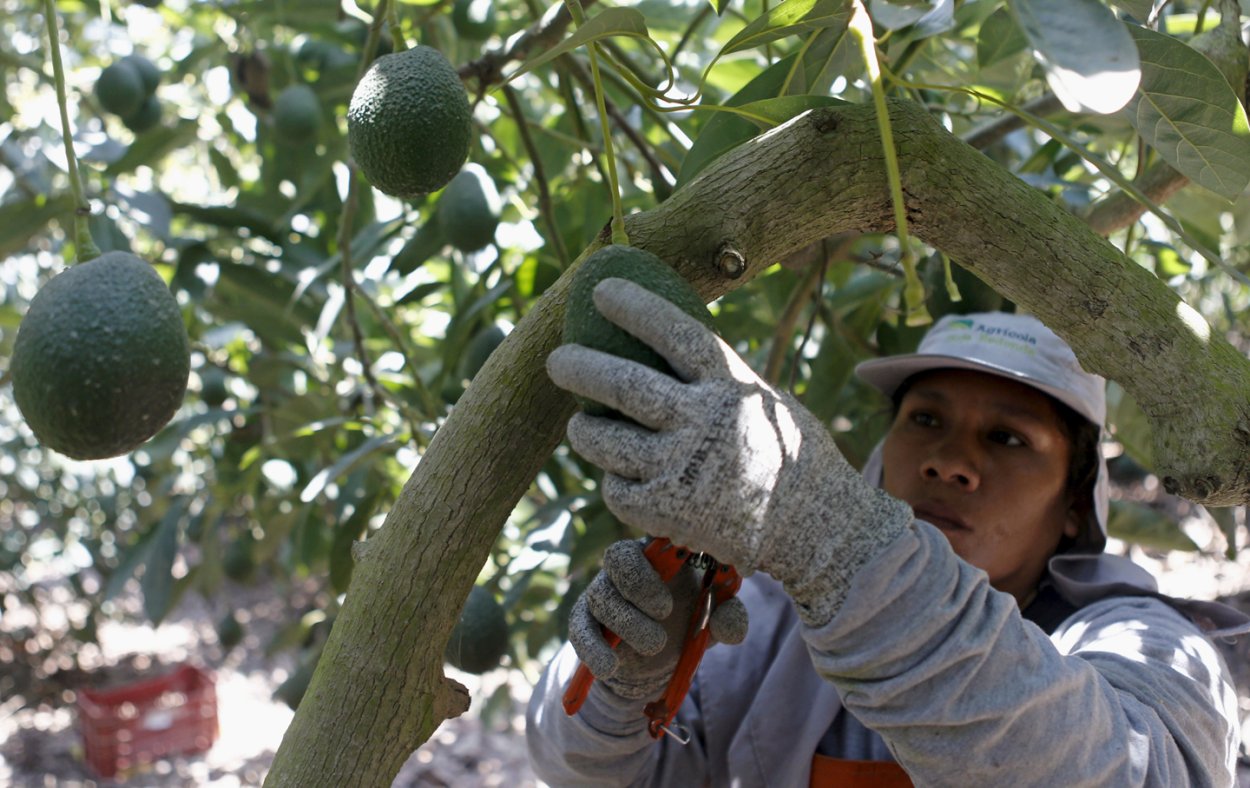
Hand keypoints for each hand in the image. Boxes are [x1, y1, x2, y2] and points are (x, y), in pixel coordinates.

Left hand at [548, 278, 911, 625]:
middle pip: (624, 384)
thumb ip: (715, 378)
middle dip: (580, 367)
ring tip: (580, 423)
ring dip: (584, 429)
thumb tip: (661, 342)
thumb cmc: (784, 454)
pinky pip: (617, 488)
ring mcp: (683, 468)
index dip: (635, 307)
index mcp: (731, 385)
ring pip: (606, 441)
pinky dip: (612, 479)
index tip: (601, 290)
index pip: (674, 332)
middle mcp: (705, 421)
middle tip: (556, 359)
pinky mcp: (668, 511)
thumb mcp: (761, 400)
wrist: (814, 527)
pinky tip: (618, 474)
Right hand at [569, 539, 748, 700]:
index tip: (683, 568)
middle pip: (618, 556)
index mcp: (660, 554)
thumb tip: (731, 626)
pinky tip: (609, 667)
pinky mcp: (584, 621)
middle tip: (665, 611)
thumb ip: (728, 618)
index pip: (653, 536)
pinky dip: (593, 648)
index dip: (663, 549)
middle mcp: (626, 566)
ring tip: (654, 645)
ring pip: (601, 596)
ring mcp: (602, 591)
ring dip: (628, 622)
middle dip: (640, 583)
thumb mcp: (713, 621)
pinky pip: (580, 628)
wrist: (656, 660)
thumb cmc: (688, 621)